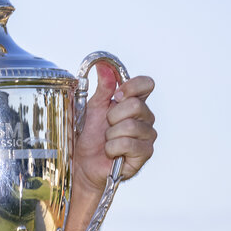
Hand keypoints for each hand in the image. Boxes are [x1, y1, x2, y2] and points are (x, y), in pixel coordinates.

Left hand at [75, 63, 156, 193]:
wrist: (83, 164)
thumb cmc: (88, 137)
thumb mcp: (92, 108)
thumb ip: (102, 88)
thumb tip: (104, 66)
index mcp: (134, 103)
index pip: (146, 84)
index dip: (131, 87)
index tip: (116, 96)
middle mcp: (145, 118)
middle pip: (136, 105)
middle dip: (112, 116)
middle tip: (106, 126)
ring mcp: (147, 136)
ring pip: (131, 125)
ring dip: (110, 134)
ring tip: (107, 141)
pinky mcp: (145, 153)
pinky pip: (127, 143)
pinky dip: (112, 148)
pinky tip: (111, 152)